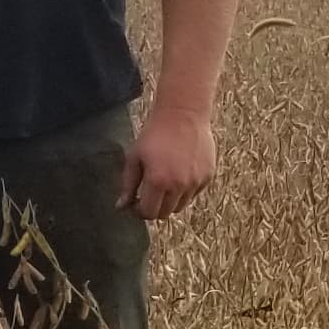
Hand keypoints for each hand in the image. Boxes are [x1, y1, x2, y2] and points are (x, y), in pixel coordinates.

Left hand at [121, 106, 218, 220]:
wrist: (183, 114)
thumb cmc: (155, 134)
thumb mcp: (135, 157)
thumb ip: (128, 184)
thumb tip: (121, 207)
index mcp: (158, 182)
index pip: (149, 213)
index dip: (140, 210)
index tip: (136, 201)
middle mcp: (179, 186)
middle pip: (165, 213)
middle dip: (154, 207)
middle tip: (149, 192)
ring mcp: (195, 182)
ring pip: (180, 206)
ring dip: (170, 200)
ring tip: (164, 181)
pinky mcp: (208, 176)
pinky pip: (194, 193)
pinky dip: (185, 190)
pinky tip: (179, 172)